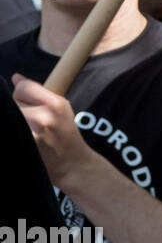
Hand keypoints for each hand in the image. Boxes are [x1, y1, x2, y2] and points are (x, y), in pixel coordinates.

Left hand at [11, 73, 95, 187]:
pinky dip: (13, 130)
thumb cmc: (65, 135)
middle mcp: (44, 117)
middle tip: (30, 121)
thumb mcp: (61, 110)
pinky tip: (23, 137)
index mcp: (56, 104)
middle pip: (12, 100)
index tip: (27, 103)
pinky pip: (10, 127)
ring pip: (9, 114)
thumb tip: (16, 77)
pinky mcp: (23, 144)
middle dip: (18, 108)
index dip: (22, 93)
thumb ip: (38, 93)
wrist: (72, 164)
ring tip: (27, 130)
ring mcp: (31, 133)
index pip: (23, 87)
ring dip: (14, 119)